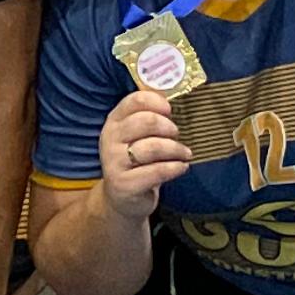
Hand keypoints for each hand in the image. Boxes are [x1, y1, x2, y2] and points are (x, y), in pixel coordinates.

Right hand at [95, 90, 187, 219]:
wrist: (121, 199)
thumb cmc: (136, 162)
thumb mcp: (136, 136)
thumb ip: (149, 117)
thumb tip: (171, 95)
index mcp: (114, 121)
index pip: (135, 100)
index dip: (157, 102)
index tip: (170, 111)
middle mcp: (110, 139)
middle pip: (147, 121)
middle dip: (169, 127)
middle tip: (177, 135)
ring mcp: (114, 162)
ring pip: (153, 147)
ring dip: (176, 149)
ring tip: (185, 154)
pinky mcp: (124, 184)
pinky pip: (157, 171)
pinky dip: (175, 168)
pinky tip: (182, 167)